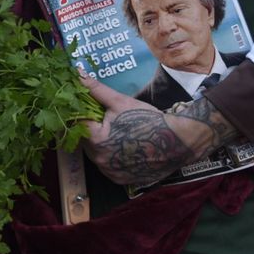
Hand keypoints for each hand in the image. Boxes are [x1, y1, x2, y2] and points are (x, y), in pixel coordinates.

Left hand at [77, 72, 186, 186]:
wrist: (177, 141)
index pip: (77, 124)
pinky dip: (110, 157)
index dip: (80, 113)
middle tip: (102, 118)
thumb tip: (78, 73)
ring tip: (114, 132)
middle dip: (90, 128)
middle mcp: (100, 160)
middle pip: (85, 141)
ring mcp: (110, 172)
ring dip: (99, 144)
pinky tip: (120, 147)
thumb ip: (96, 90)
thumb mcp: (120, 102)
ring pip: (95, 154)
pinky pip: (108, 166)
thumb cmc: (147, 119)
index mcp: (96, 141)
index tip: (86, 107)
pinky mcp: (120, 180)